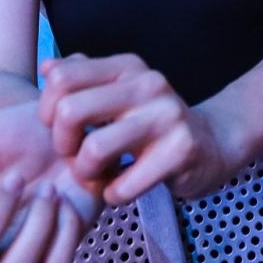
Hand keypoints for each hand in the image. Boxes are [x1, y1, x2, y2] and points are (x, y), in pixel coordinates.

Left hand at [38, 54, 235, 202]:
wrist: (215, 143)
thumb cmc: (155, 123)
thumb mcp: (122, 91)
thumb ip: (84, 78)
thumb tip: (47, 67)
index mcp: (127, 67)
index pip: (61, 78)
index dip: (47, 110)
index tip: (63, 128)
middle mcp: (147, 84)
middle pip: (69, 111)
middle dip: (62, 144)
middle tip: (75, 156)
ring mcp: (166, 117)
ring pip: (93, 149)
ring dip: (85, 173)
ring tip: (97, 176)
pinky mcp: (180, 152)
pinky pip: (122, 185)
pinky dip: (113, 195)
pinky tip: (121, 189)